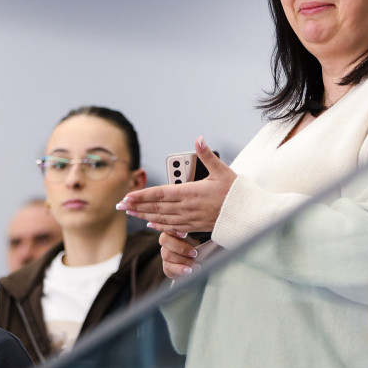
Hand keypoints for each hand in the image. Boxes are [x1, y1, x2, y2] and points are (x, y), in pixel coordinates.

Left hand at [116, 136, 234, 233]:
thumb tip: (199, 139)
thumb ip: (207, 155)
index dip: (142, 195)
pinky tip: (151, 223)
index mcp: (191, 192)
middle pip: (156, 207)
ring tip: (131, 213)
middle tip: (121, 206)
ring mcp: (190, 219)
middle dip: (137, 206)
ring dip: (144, 215)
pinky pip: (172, 227)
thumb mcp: (222, 171)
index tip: (128, 196)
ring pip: (162, 218)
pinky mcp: (194, 226)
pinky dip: (159, 225)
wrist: (246, 215)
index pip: (160, 194)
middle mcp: (187, 207)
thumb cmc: (235, 193)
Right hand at [160, 232, 199, 279]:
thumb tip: (200, 230)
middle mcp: (166, 242)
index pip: (169, 228)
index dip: (174, 231)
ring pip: (167, 255)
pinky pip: (169, 268)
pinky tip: (189, 270)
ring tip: (196, 264)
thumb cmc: (196, 247)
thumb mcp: (197, 239)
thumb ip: (195, 234)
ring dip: (183, 260)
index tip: (184, 235)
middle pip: (165, 240)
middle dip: (181, 247)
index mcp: (173, 232)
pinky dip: (180, 269)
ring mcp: (164, 254)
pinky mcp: (166, 266)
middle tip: (194, 253)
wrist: (196, 262)